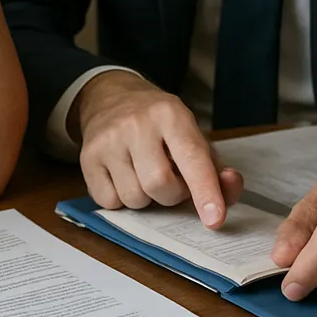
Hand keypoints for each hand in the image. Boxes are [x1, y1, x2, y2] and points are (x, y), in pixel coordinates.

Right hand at [75, 71, 243, 226]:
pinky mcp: (87, 156)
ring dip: (145, 198)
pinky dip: (120, 199)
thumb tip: (229, 189)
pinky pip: (109, 202)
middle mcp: (136, 123)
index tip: (214, 219)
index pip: (192, 159)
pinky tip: (122, 176)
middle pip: (160, 186)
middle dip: (170, 195)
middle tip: (169, 179)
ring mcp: (108, 139)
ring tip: (143, 174)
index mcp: (170, 114)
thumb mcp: (191, 135)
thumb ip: (215, 167)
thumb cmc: (159, 124)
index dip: (206, 192)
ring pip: (134, 199)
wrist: (111, 97)